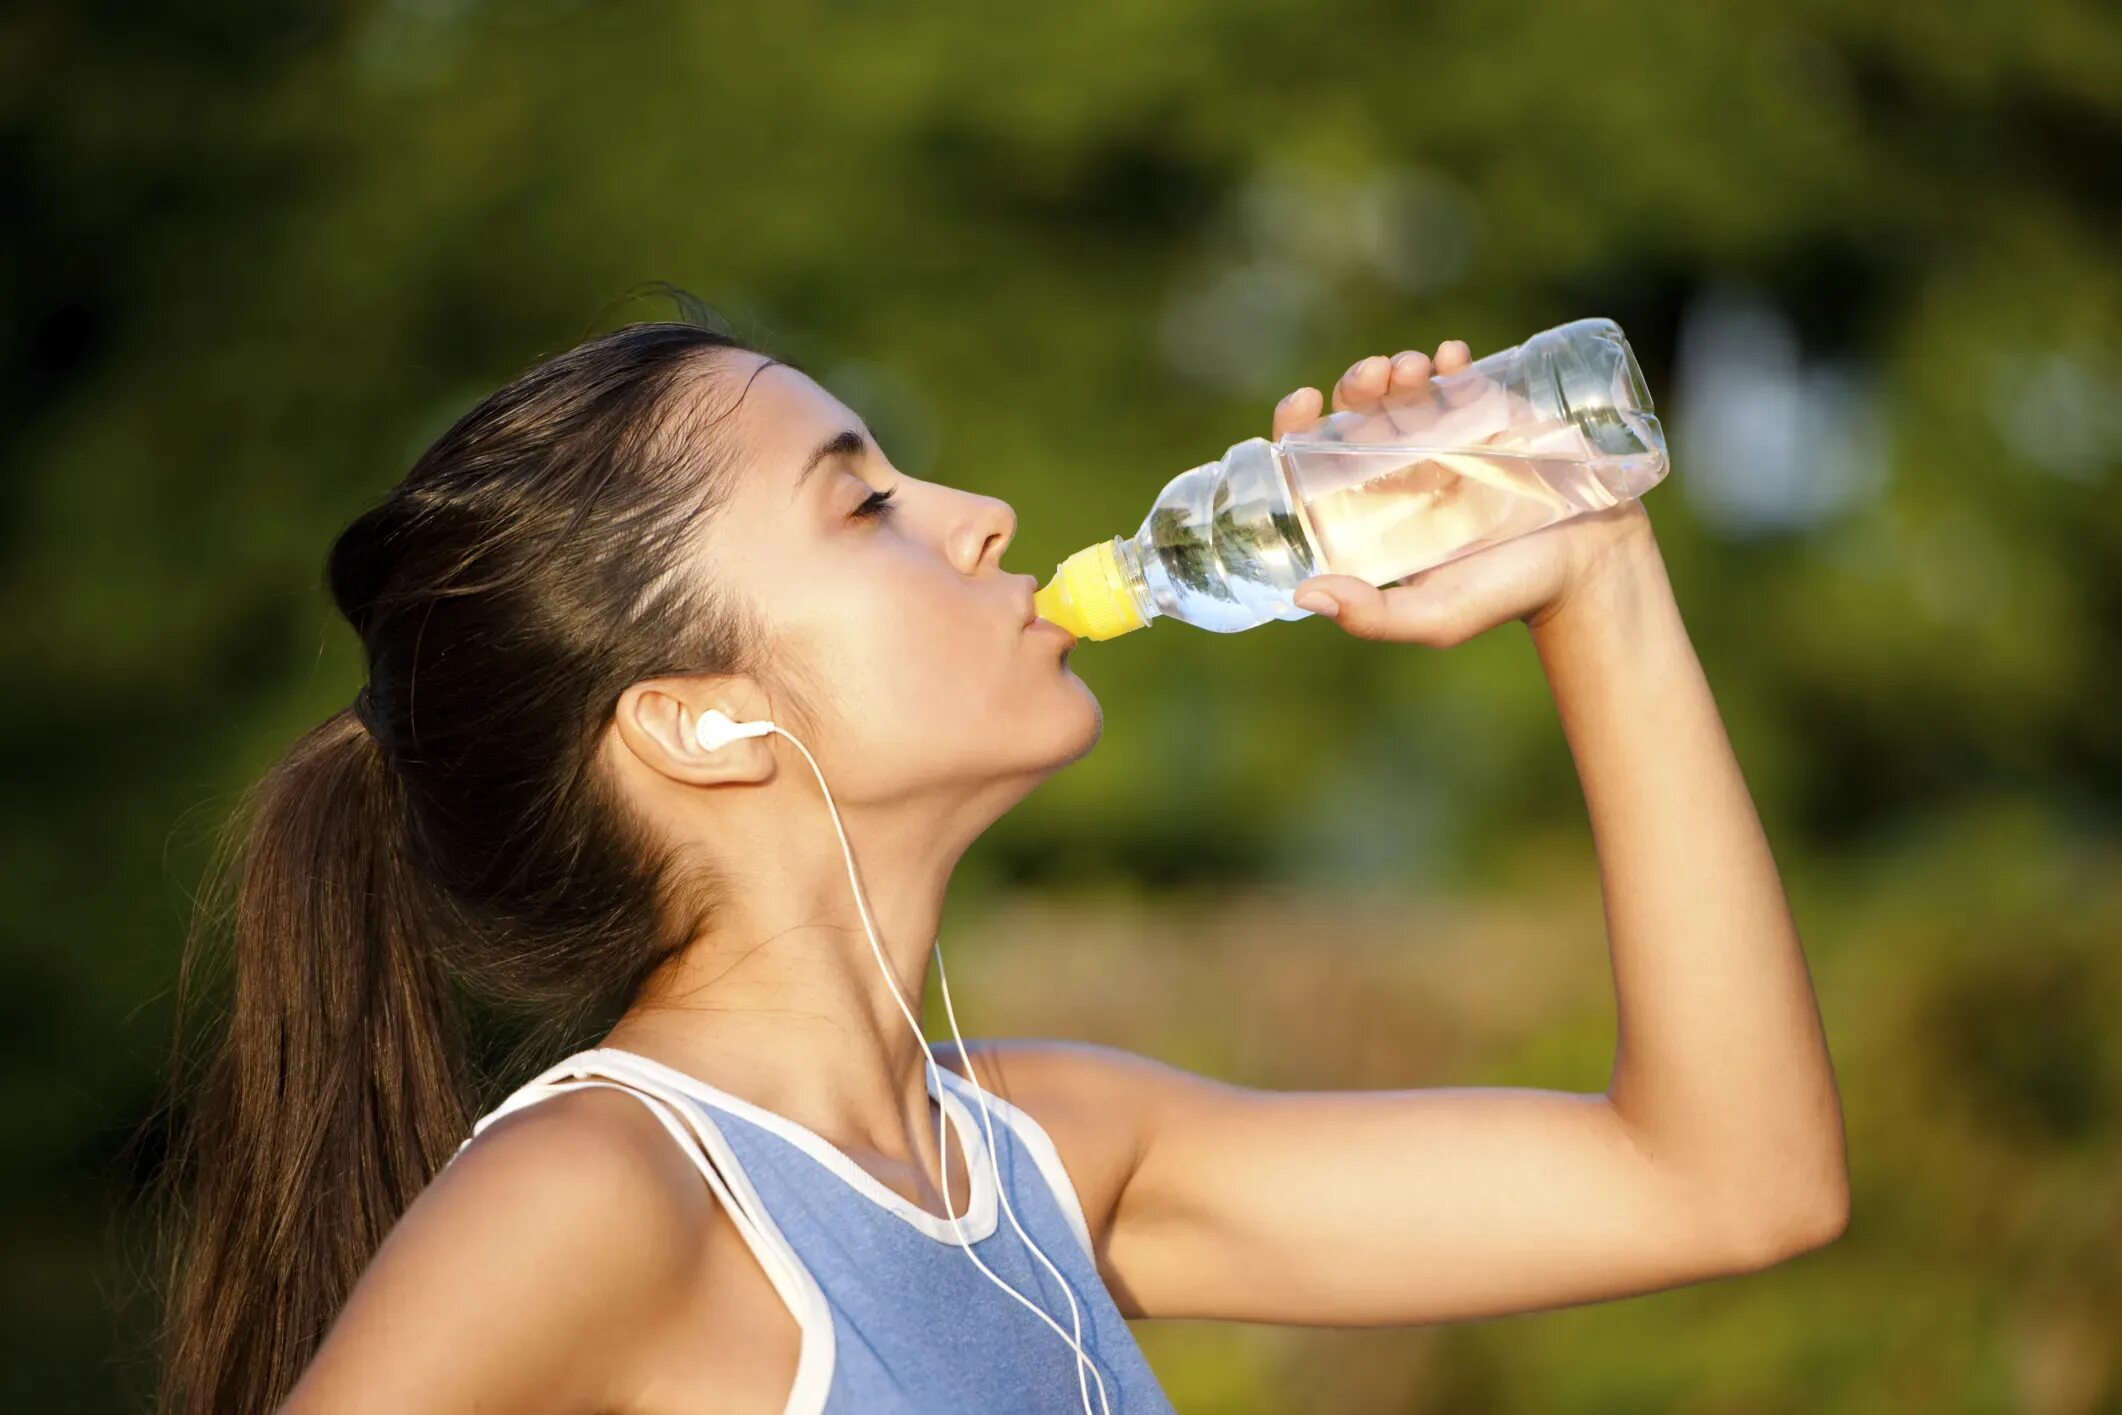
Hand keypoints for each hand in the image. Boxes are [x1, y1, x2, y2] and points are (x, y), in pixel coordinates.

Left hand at [1271, 341, 1659, 646]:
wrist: (1587, 566)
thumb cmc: (1506, 596)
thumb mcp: (1436, 616)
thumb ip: (1374, 616)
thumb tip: (1304, 594)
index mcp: (1370, 510)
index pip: (1314, 461)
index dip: (1297, 428)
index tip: (1304, 404)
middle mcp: (1399, 469)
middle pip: (1357, 412)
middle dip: (1357, 385)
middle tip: (1375, 378)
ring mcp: (1443, 439)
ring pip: (1403, 388)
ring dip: (1398, 368)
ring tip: (1413, 370)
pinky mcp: (1487, 415)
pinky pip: (1459, 377)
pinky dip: (1450, 361)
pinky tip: (1452, 357)